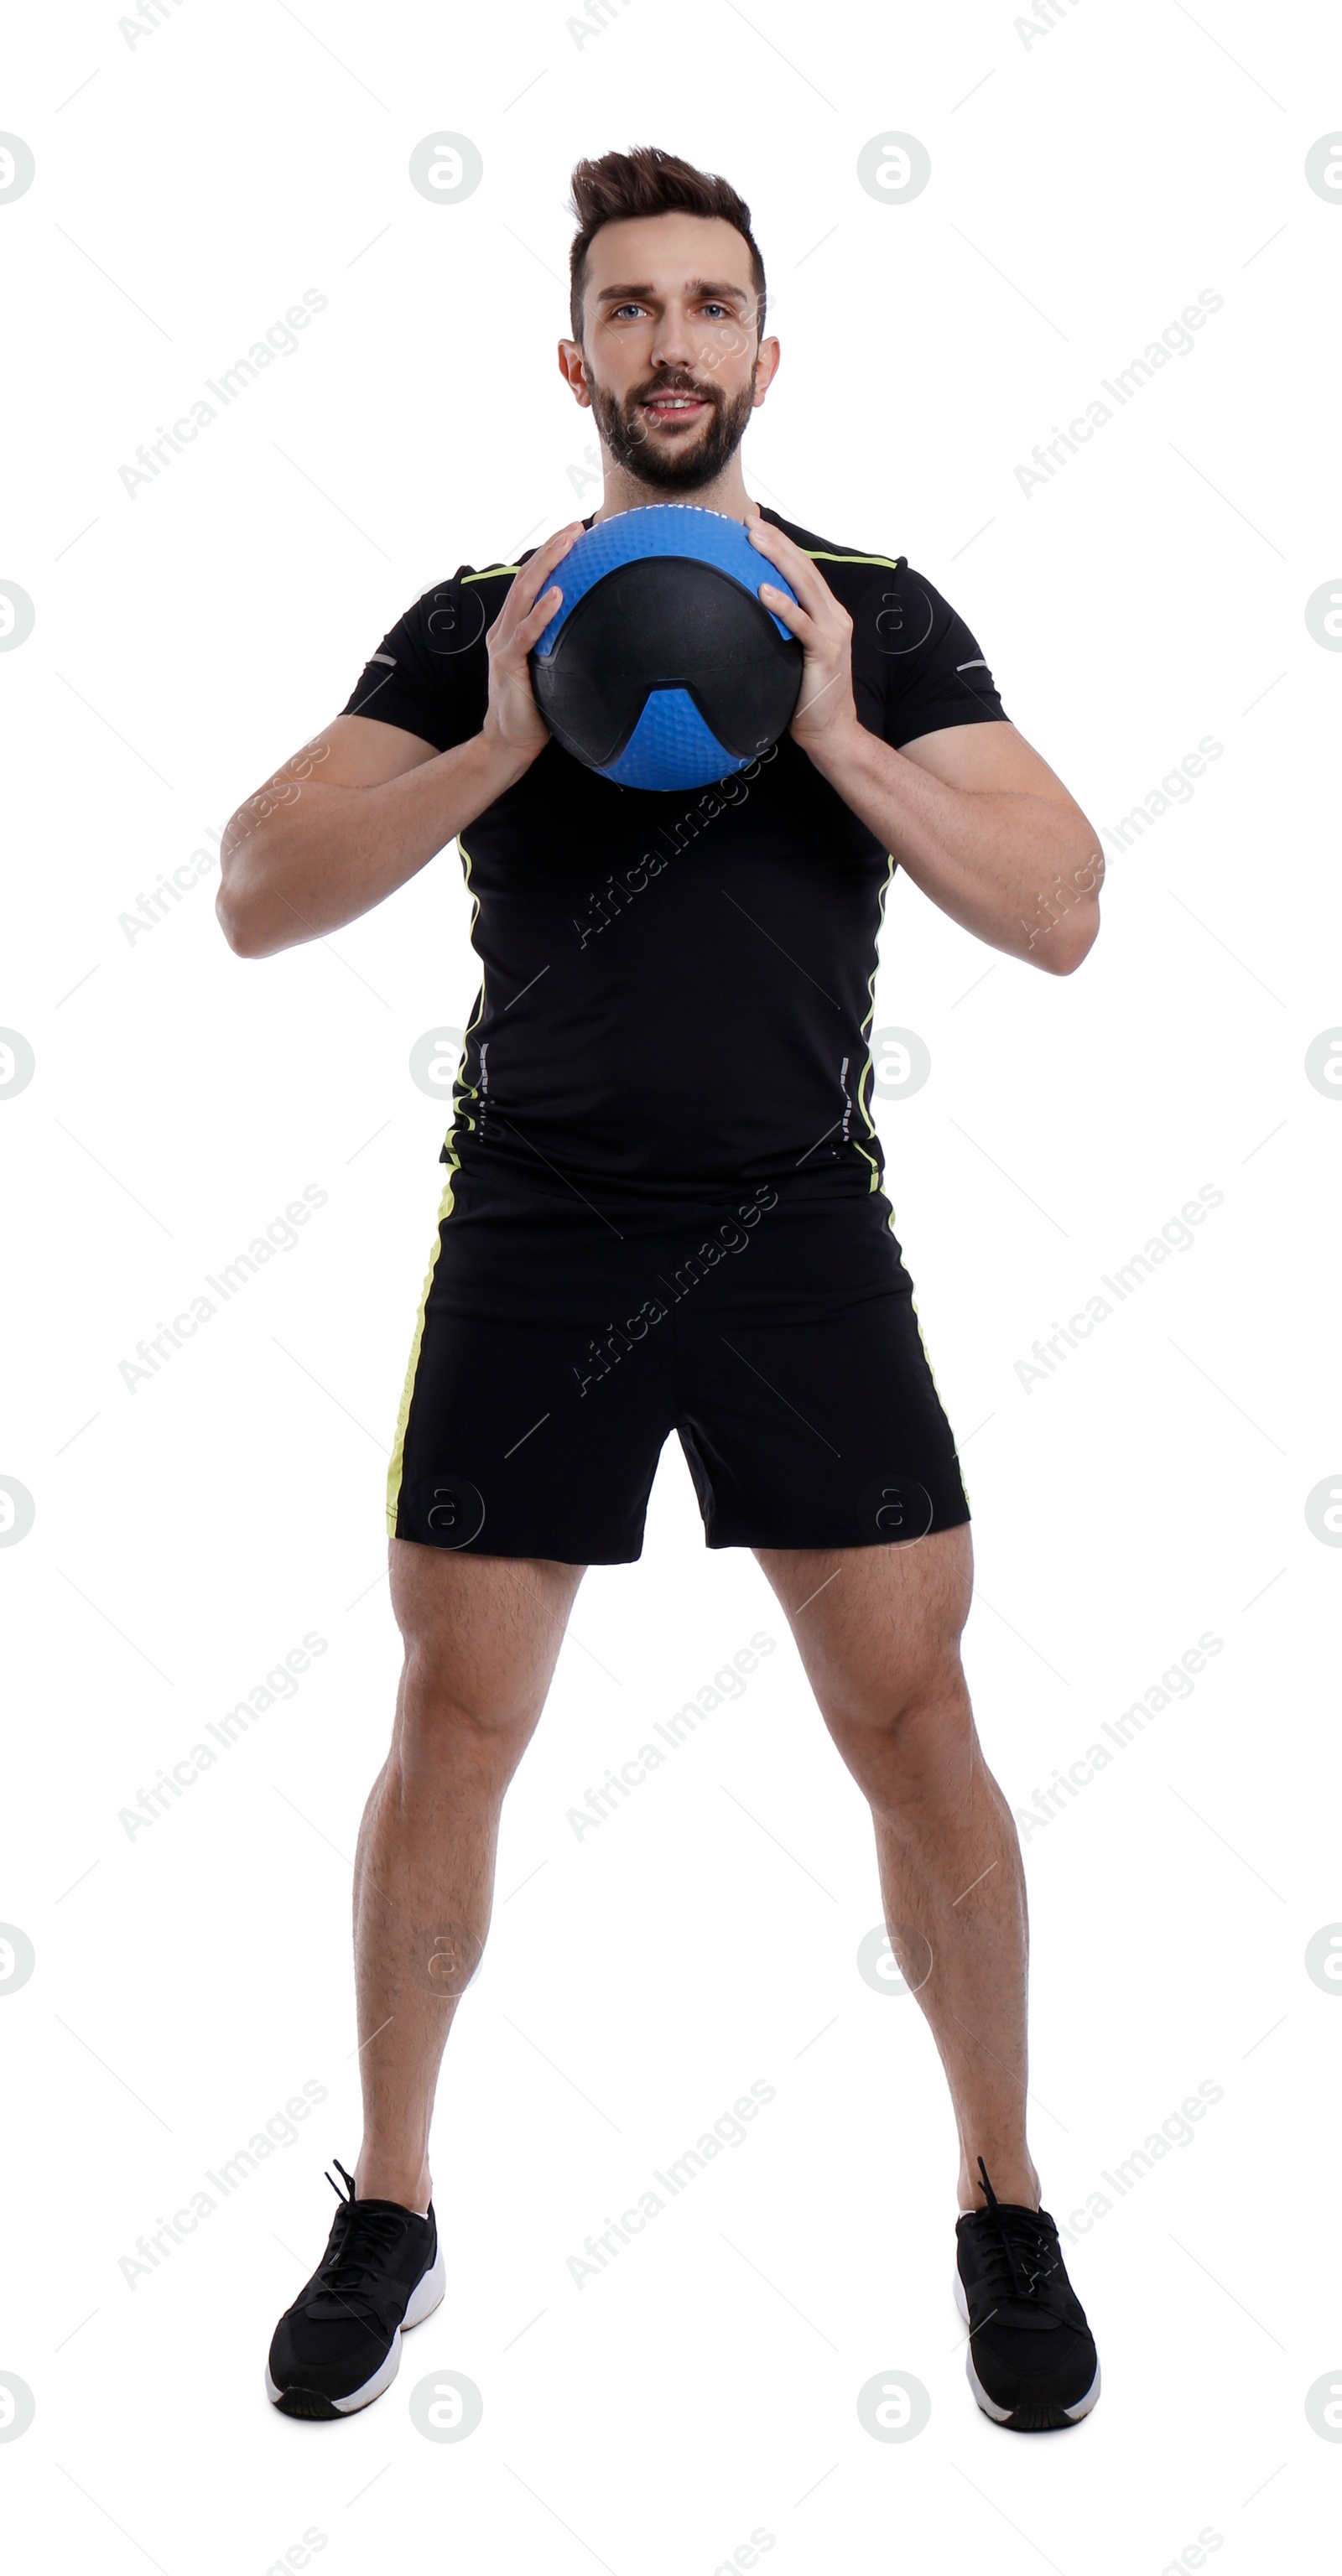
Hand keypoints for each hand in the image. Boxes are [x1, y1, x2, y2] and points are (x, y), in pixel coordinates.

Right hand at [482, 521, 581, 758]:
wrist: (509, 742)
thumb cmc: (535, 709)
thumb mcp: (554, 670)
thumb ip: (567, 647)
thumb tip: (605, 634)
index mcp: (514, 627)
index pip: (532, 581)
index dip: (551, 554)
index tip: (576, 533)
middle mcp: (505, 629)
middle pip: (526, 577)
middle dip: (551, 548)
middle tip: (576, 527)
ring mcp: (503, 644)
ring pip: (523, 594)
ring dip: (547, 565)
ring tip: (568, 544)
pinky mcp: (508, 664)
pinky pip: (526, 633)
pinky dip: (542, 612)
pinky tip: (559, 595)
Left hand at [747, 515, 859, 759]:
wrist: (831, 732)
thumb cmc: (807, 697)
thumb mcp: (793, 655)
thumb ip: (781, 631)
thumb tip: (747, 615)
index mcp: (828, 614)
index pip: (803, 570)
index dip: (781, 544)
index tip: (756, 525)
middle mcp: (835, 617)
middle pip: (804, 569)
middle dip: (777, 541)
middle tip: (749, 522)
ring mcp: (833, 633)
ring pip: (805, 586)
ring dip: (778, 559)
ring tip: (754, 540)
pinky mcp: (825, 653)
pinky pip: (802, 624)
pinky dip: (783, 605)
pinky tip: (762, 591)